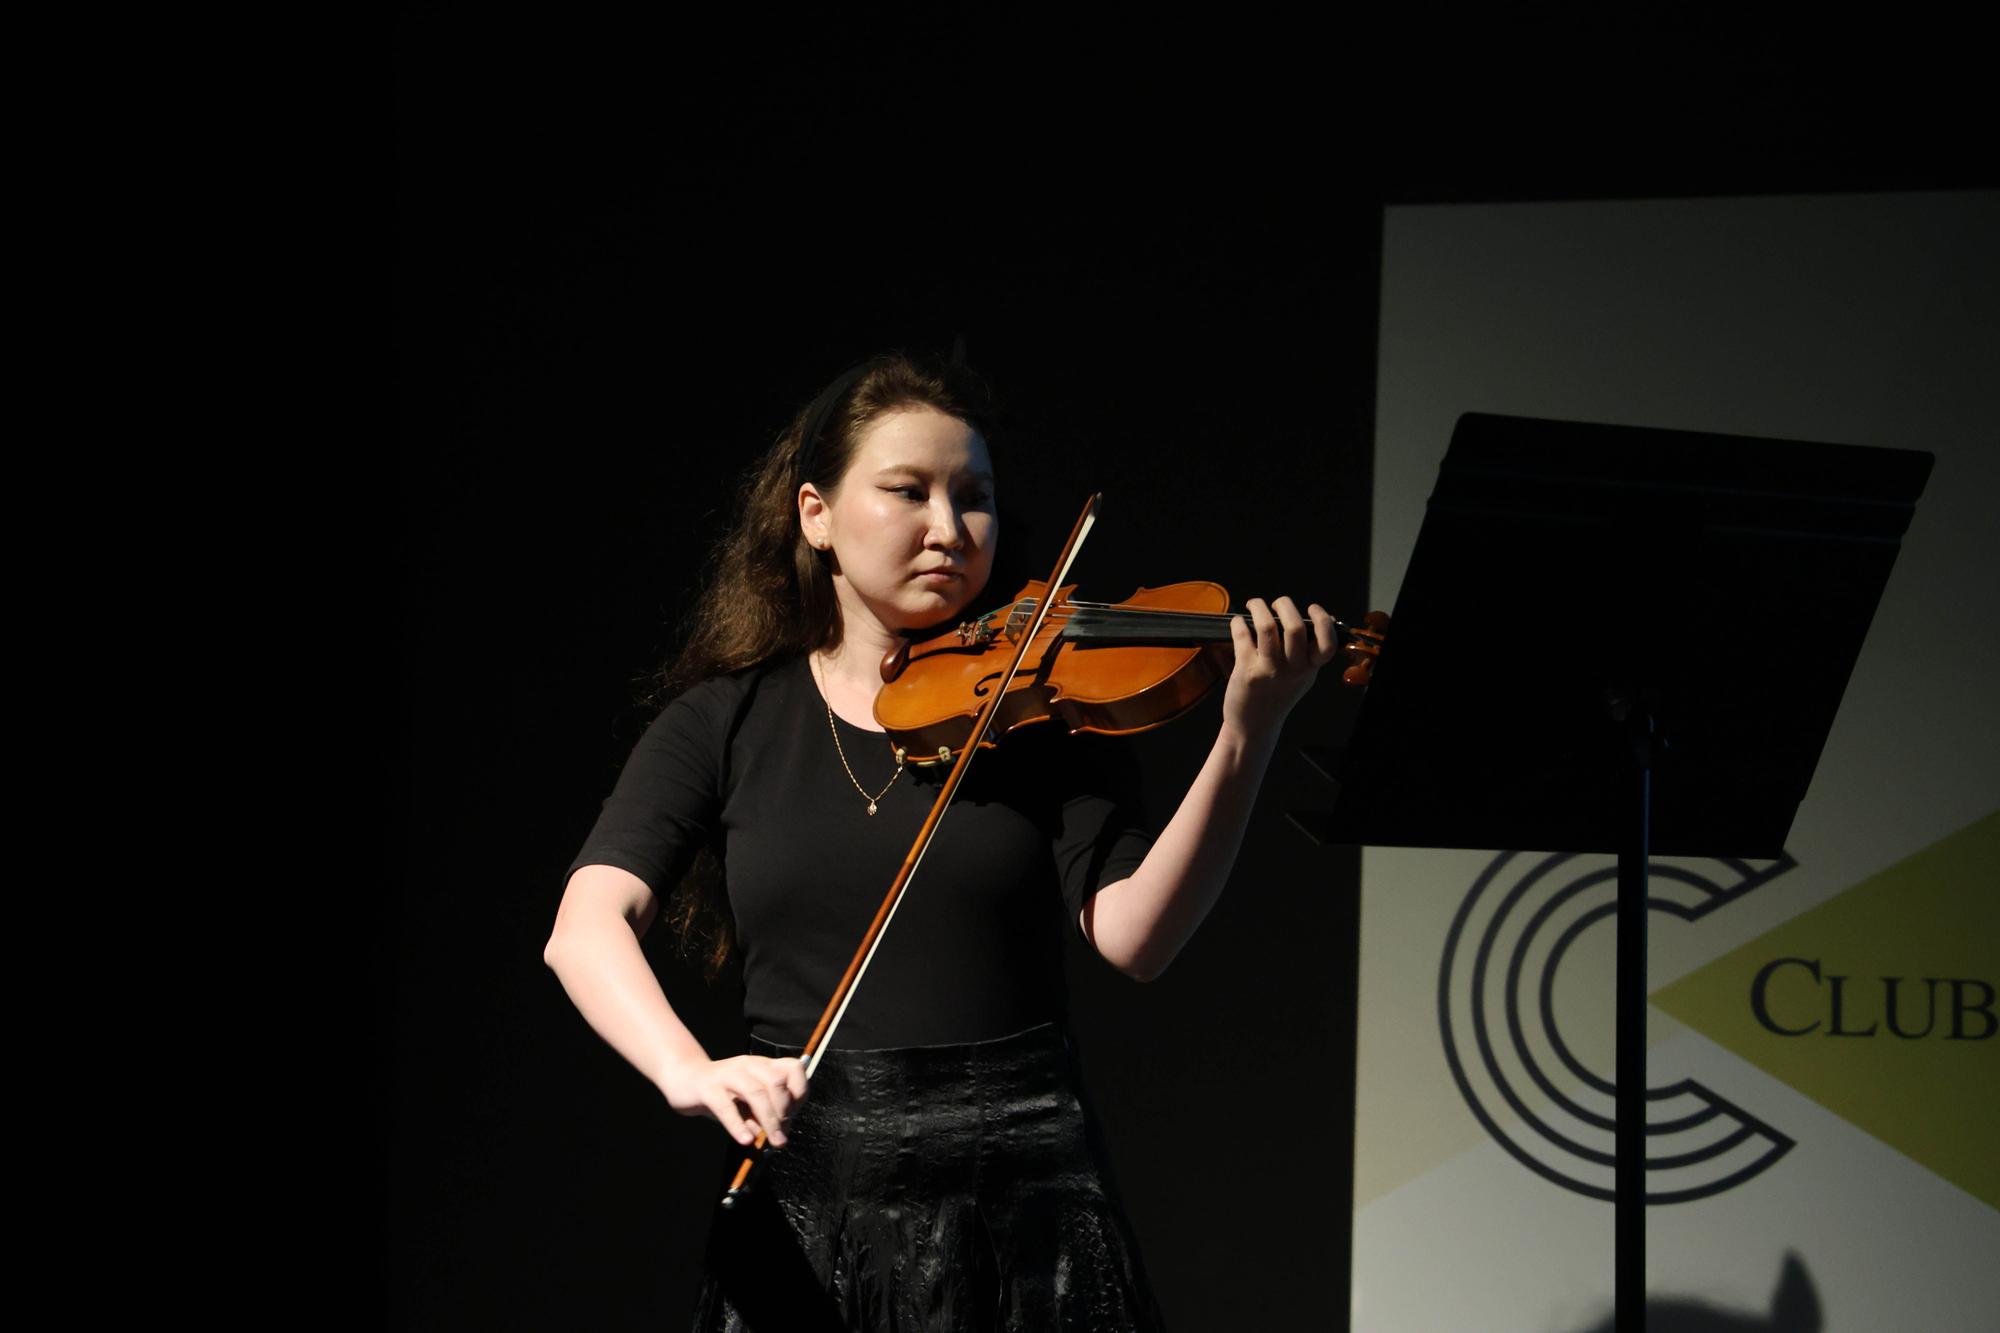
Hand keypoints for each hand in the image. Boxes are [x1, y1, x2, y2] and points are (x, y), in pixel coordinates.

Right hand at [657, 1054, 808, 1147]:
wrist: (684, 1079)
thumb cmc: (722, 1095)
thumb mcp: (748, 1105)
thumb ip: (763, 1116)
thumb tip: (778, 1138)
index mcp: (762, 1065)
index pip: (793, 1069)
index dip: (799, 1092)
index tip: (793, 1116)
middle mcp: (748, 1065)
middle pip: (776, 1082)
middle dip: (784, 1112)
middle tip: (781, 1137)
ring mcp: (728, 1074)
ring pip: (756, 1092)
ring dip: (769, 1120)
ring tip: (772, 1142)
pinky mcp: (708, 1088)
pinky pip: (726, 1107)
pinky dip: (738, 1125)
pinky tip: (745, 1140)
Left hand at [1221, 596, 1339, 739]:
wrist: (1253, 727)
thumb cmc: (1277, 697)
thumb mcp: (1302, 677)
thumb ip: (1311, 652)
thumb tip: (1327, 618)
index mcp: (1309, 669)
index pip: (1327, 644)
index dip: (1323, 621)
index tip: (1312, 608)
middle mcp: (1292, 670)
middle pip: (1295, 627)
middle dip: (1285, 605)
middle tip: (1277, 603)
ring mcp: (1269, 670)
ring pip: (1266, 627)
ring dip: (1258, 607)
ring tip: (1254, 604)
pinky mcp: (1246, 671)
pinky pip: (1242, 636)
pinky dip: (1238, 623)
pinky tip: (1238, 622)